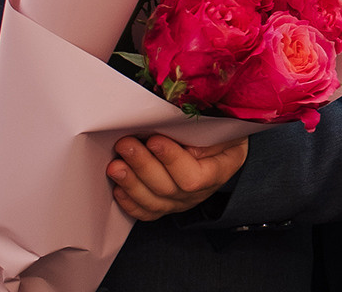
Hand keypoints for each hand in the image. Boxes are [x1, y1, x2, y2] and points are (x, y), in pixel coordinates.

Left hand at [107, 134, 247, 220]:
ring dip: (131, 183)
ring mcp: (181, 202)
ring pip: (153, 202)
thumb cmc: (223, 134)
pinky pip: (146, 212)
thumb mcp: (226, 128)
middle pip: (167, 188)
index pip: (194, 176)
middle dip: (143, 165)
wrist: (223, 148)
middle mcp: (199, 193)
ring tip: (115, 165)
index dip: (172, 160)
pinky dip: (130, 202)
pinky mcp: (165, 206)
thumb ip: (210, 136)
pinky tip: (118, 188)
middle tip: (125, 145)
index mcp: (219, 171)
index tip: (155, 139)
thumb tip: (187, 147)